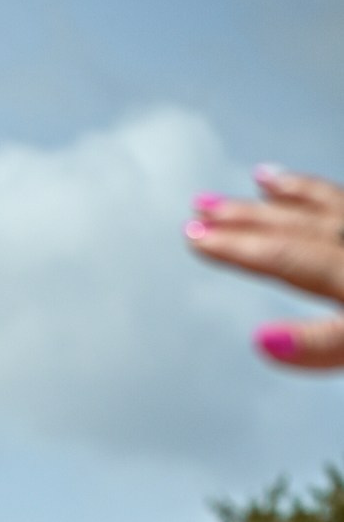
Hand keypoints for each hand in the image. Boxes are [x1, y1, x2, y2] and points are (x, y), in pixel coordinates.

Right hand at [186, 168, 343, 372]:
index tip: (193, 240)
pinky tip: (317, 196)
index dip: (236, 250)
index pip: (284, 257)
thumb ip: (321, 343)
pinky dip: (323, 195)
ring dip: (288, 194)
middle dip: (245, 218)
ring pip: (328, 204)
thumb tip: (263, 339)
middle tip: (201, 208)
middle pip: (298, 227)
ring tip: (259, 178)